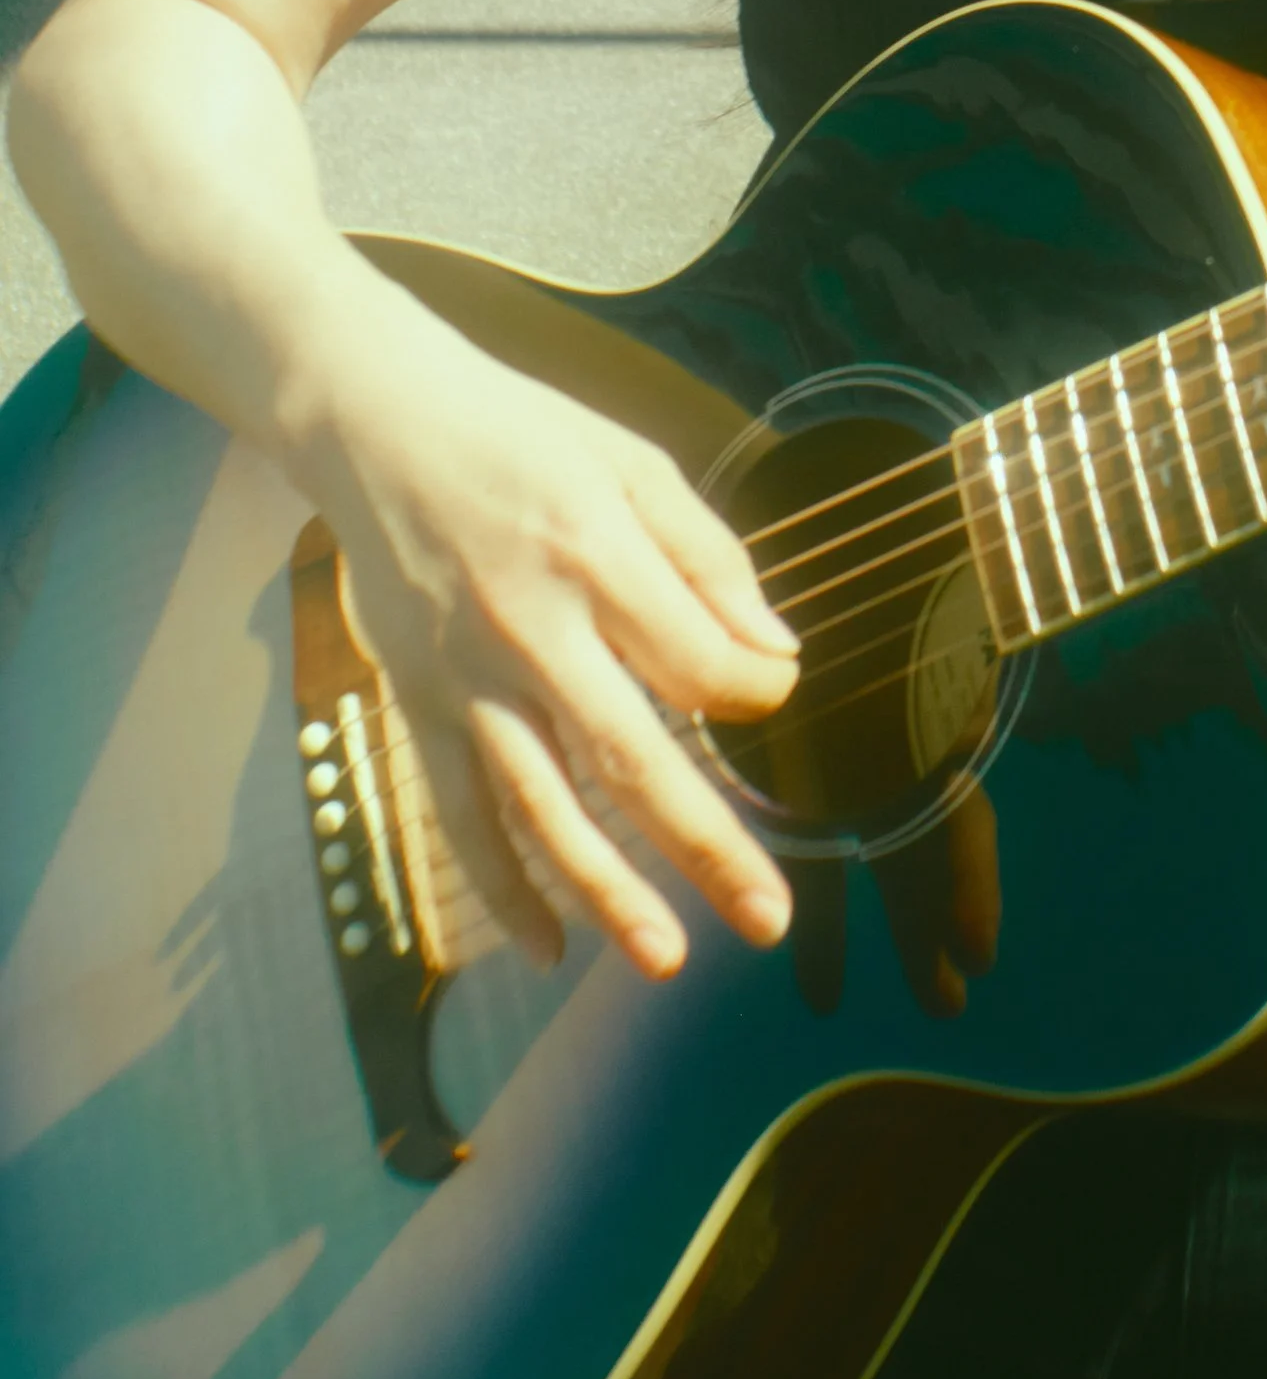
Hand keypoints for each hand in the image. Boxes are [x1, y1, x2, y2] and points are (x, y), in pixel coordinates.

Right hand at [290, 301, 799, 980]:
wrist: (375, 420)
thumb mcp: (633, 463)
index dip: (756, 693)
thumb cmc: (522, 435)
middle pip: (632, 758)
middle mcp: (530, 625)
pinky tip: (549, 945)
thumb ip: (710, 558)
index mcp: (595, 552)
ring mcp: (466, 674)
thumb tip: (778, 654)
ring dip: (608, 892)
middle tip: (769, 917)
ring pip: (543, 806)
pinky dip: (503, 884)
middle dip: (707, 846)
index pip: (698, 661)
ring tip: (667, 958)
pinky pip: (462, 814)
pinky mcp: (419, 702)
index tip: (776, 698)